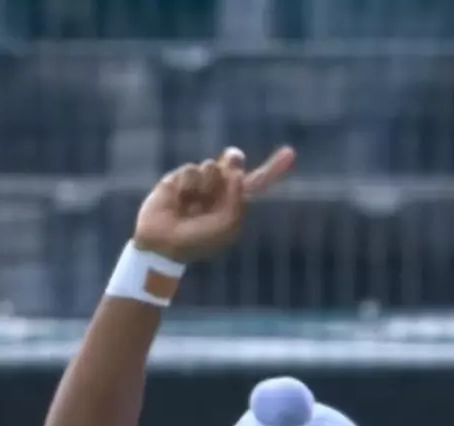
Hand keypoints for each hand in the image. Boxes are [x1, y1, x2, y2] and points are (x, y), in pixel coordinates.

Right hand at [133, 145, 295, 263]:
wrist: (164, 243)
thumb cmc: (199, 240)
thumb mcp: (228, 223)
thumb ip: (237, 195)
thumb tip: (232, 165)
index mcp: (234, 204)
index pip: (257, 183)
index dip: (273, 169)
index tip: (290, 153)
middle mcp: (219, 190)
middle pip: (234, 164)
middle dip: (233, 163)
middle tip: (230, 163)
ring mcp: (200, 183)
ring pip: (212, 166)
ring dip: (206, 185)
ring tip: (192, 206)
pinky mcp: (179, 179)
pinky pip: (193, 169)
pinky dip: (189, 185)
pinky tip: (179, 200)